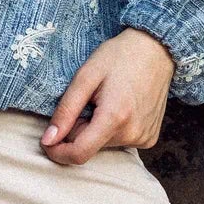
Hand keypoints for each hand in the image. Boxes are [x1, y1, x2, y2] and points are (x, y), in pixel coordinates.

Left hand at [40, 27, 174, 164]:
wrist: (156, 50)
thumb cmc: (119, 57)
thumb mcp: (85, 77)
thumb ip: (65, 111)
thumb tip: (48, 140)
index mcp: (115, 118)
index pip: (79, 153)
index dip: (57, 151)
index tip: (47, 140)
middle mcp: (132, 134)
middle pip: (89, 146)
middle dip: (78, 130)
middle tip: (87, 101)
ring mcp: (143, 138)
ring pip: (102, 144)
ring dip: (95, 128)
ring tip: (107, 100)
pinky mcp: (149, 138)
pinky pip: (119, 141)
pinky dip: (111, 129)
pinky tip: (120, 107)